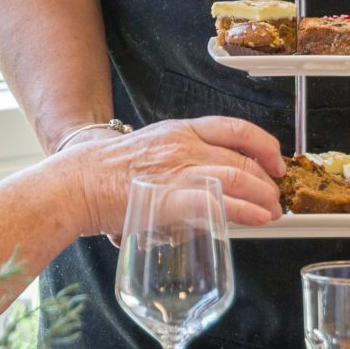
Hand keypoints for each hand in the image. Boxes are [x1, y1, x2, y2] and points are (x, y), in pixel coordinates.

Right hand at [51, 117, 285, 232]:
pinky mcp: (168, 197)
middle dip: (267, 181)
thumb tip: (203, 194)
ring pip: (237, 177)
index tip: (275, 162)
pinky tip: (256, 220)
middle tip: (276, 200)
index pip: (234, 128)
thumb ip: (178, 166)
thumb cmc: (104, 173)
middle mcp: (183, 145)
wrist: (74, 182)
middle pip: (242, 157)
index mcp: (179, 131)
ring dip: (263, 197)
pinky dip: (242, 211)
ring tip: (272, 213)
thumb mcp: (150, 153)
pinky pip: (216, 202)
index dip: (263, 145)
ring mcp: (177, 170)